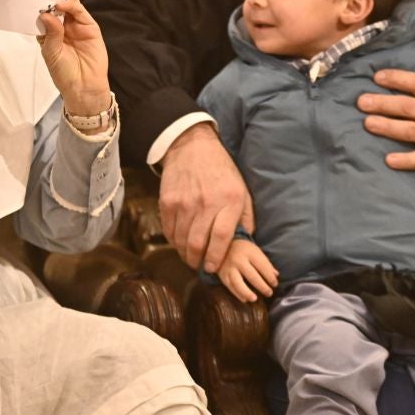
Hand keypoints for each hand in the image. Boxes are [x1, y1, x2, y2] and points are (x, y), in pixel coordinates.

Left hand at [38, 0, 109, 118]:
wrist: (83, 86)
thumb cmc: (63, 73)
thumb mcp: (51, 53)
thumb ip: (50, 33)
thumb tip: (45, 14)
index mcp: (49, 33)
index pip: (44, 14)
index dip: (38, 6)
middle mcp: (63, 27)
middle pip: (57, 6)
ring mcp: (77, 26)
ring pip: (69, 5)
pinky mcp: (90, 27)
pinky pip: (80, 12)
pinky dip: (71, 5)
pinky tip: (61, 4)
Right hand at [159, 123, 254, 272]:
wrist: (192, 146)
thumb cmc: (221, 170)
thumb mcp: (242, 189)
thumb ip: (245, 217)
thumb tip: (246, 242)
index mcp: (229, 200)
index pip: (221, 237)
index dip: (216, 257)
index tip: (213, 268)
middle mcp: (206, 203)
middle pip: (197, 243)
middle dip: (197, 261)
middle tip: (200, 266)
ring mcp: (184, 203)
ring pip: (181, 240)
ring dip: (184, 254)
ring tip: (190, 256)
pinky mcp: (167, 201)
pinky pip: (168, 230)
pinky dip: (173, 241)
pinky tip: (179, 243)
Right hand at [217, 239, 278, 302]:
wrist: (224, 245)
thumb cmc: (244, 250)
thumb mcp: (256, 252)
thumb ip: (266, 264)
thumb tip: (276, 276)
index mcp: (250, 253)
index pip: (262, 266)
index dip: (270, 277)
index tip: (275, 284)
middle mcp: (239, 260)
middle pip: (252, 276)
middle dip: (262, 286)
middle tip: (269, 293)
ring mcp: (230, 268)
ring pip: (238, 282)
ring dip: (247, 292)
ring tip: (255, 299)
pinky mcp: (223, 275)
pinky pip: (230, 286)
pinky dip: (237, 294)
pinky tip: (244, 299)